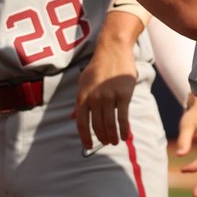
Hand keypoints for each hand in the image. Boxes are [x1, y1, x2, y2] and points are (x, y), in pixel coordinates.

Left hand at [74, 33, 137, 149]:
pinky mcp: (123, 95)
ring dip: (112, 136)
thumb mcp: (83, 83)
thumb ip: (79, 102)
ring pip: (110, 124)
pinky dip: (123, 130)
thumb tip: (72, 117)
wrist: (112, 50)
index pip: (81, 122)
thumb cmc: (98, 68)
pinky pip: (123, 118)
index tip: (88, 146)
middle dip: (101, 137)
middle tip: (105, 143)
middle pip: (97, 125)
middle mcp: (94, 98)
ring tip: (114, 142)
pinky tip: (124, 137)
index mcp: (82, 96)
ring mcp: (108, 97)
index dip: (84, 137)